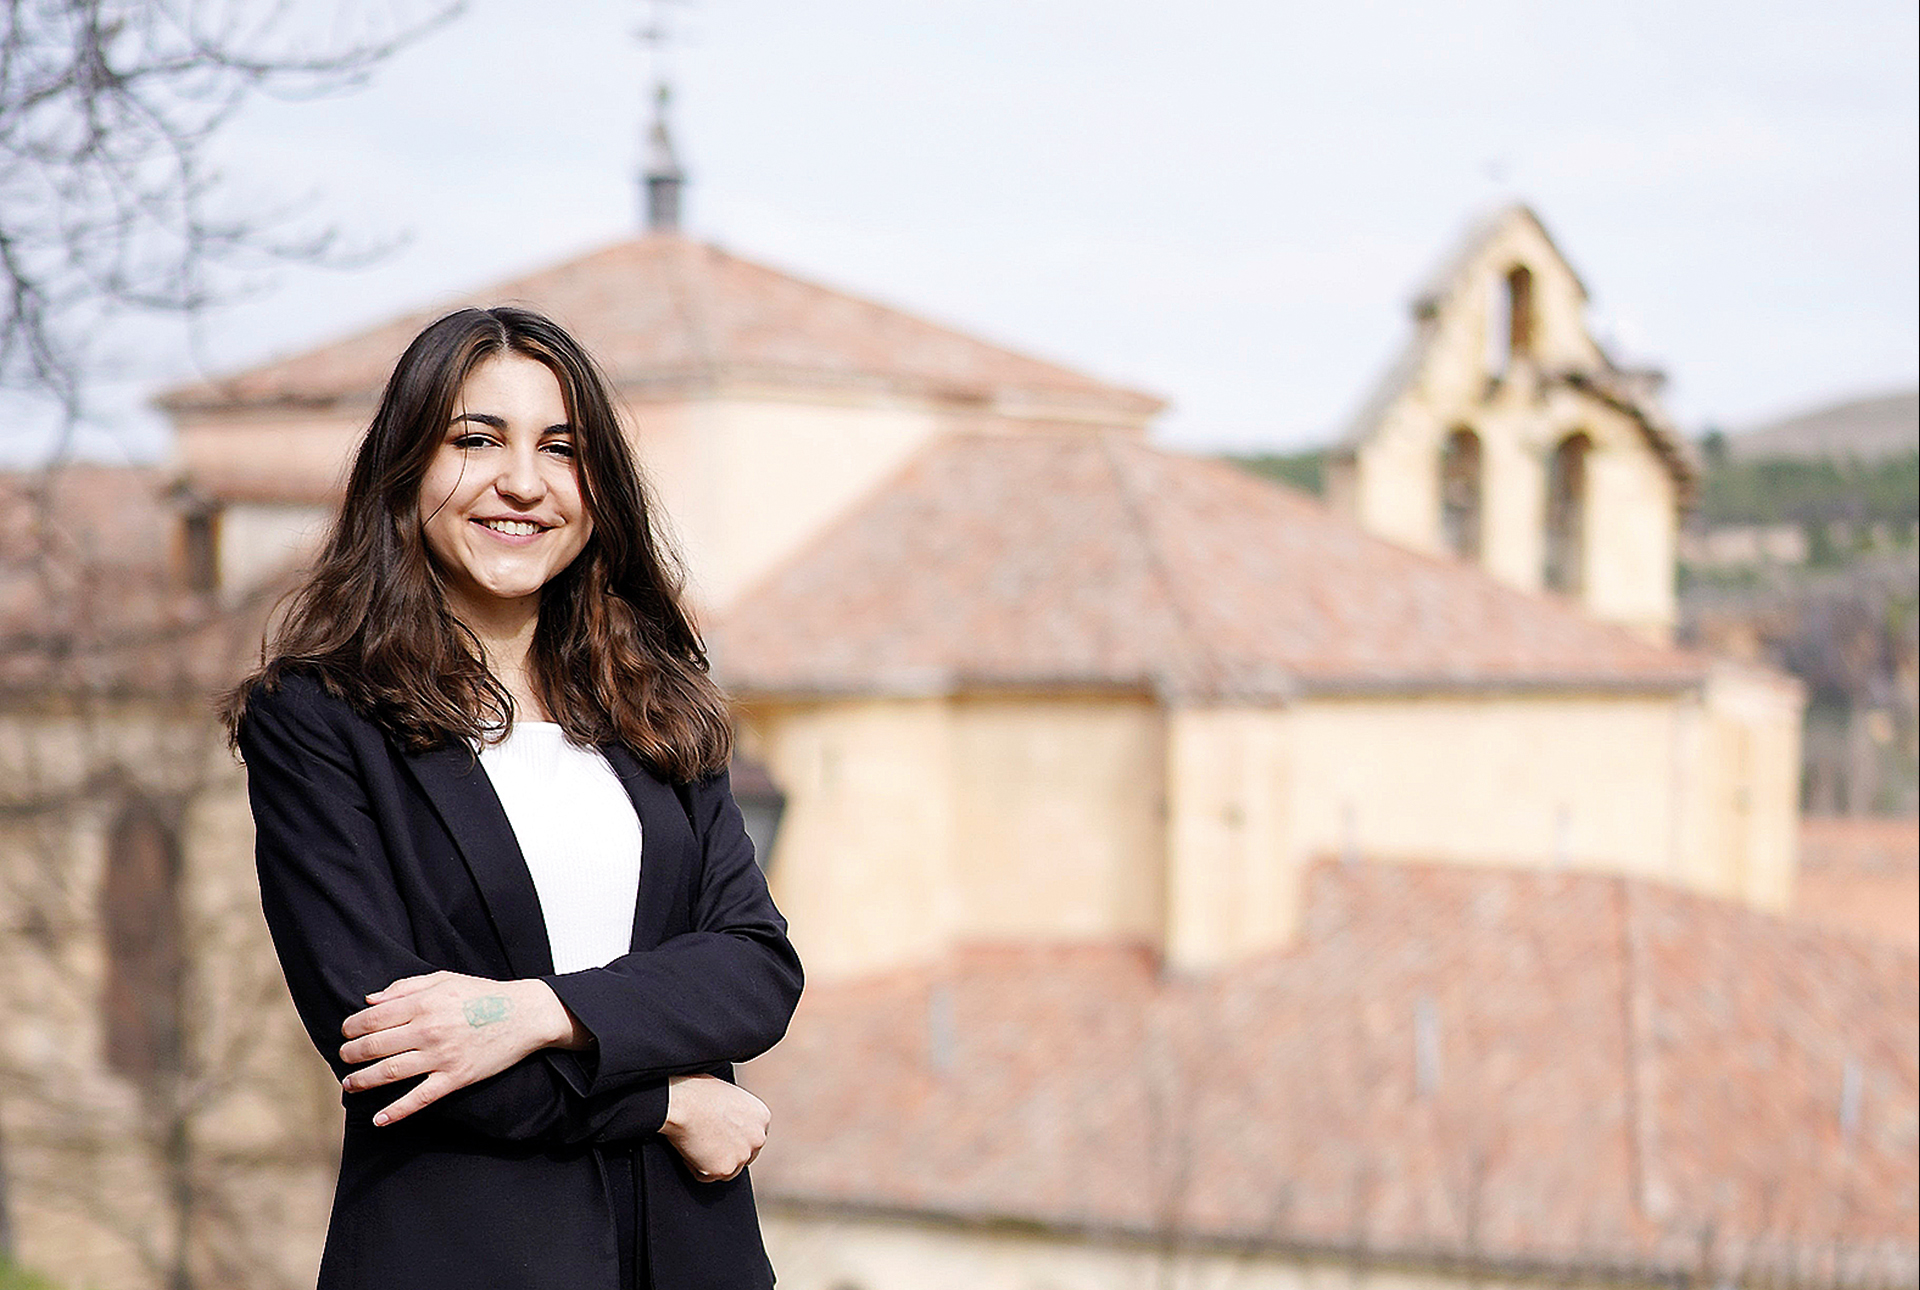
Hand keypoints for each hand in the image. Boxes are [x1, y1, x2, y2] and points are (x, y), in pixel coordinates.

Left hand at [338, 971, 579, 1125]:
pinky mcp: (456, 1078)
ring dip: (363, 1080)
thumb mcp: (445, 980)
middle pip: (375, 1046)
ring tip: (350, 1084)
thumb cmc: (483, 994)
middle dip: (351, 1053)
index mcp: (424, 1003)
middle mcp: (429, 1030)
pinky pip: (420, 1098)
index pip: (373, 1018)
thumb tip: (369, 1001)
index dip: (352, 1027)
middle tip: (344, 1057)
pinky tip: (379, 1120)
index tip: (346, 1032)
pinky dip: (397, 1111)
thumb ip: (405, 988)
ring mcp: (442, 1056)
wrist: (525, 1015)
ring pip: (390, 1072)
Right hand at [661, 1074, 768, 1182]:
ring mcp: (742, 1156)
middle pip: (744, 1156)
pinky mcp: (724, 1169)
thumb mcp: (728, 1095)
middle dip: (727, 1154)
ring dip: (711, 1163)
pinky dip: (695, 1168)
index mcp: (762, 1117)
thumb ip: (737, 1111)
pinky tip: (688, 1150)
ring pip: (727, 1170)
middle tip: (706, 1144)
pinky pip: (706, 1176)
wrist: (682, 1103)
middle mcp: (758, 1138)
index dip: (735, 1139)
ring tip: (695, 1144)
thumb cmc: (697, 1092)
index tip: (721, 1137)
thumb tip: (729, 1120)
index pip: (753, 1138)